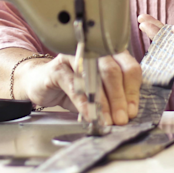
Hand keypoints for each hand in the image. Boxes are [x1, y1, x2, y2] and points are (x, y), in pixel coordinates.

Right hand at [16, 52, 141, 125]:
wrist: (41, 83)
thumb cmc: (74, 88)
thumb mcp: (98, 94)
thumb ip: (113, 100)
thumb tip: (128, 114)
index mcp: (111, 55)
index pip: (129, 69)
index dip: (132, 91)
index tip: (131, 112)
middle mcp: (94, 52)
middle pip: (113, 71)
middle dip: (119, 99)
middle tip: (121, 119)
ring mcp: (75, 57)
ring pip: (95, 77)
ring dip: (103, 102)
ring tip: (107, 120)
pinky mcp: (58, 68)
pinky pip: (74, 84)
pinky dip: (84, 102)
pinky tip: (89, 114)